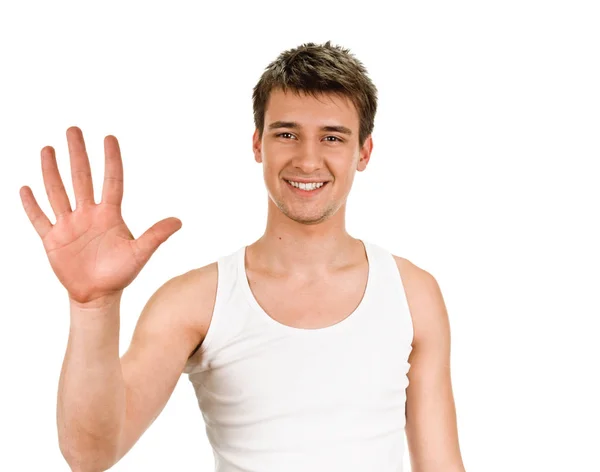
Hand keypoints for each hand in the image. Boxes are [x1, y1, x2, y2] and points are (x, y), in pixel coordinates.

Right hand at [20, 126, 181, 305]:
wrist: (98, 295)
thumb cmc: (121, 273)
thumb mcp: (140, 254)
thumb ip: (156, 236)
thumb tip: (179, 221)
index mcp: (110, 214)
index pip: (112, 181)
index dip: (111, 160)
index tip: (109, 137)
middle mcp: (88, 214)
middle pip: (81, 178)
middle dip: (77, 154)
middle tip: (73, 129)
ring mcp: (69, 225)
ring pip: (58, 192)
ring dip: (51, 171)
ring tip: (48, 149)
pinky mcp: (53, 239)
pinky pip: (40, 219)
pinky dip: (32, 205)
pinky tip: (26, 188)